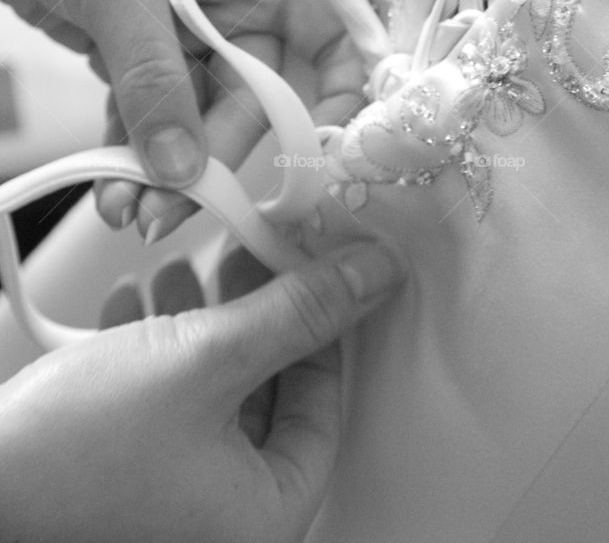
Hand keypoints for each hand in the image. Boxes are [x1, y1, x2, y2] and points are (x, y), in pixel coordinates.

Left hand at [0, 0, 364, 237]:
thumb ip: (153, 75)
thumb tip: (182, 169)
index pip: (329, 30)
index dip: (341, 92)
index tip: (322, 156)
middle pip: (256, 94)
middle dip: (218, 153)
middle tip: (175, 206)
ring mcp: (185, 25)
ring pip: (200, 115)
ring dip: (169, 169)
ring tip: (128, 210)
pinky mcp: (137, 49)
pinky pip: (152, 114)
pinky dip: (134, 154)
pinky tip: (114, 190)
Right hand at [0, 237, 405, 542]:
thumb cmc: (72, 450)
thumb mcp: (203, 359)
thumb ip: (297, 312)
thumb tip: (374, 274)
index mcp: (262, 515)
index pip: (325, 403)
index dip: (319, 322)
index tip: (309, 263)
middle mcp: (220, 518)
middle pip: (266, 391)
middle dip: (249, 312)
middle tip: (246, 253)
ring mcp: (169, 498)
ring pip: (210, 389)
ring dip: (197, 320)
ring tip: (176, 270)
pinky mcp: (122, 474)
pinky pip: (160, 402)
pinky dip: (152, 348)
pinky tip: (133, 304)